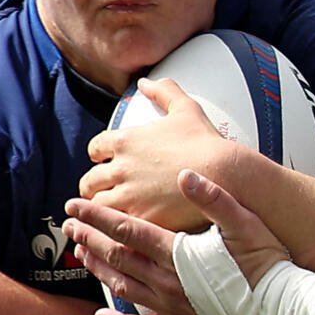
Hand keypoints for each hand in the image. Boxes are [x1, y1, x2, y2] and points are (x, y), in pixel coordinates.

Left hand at [64, 169, 288, 314]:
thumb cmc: (267, 263)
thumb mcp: (245, 223)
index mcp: (178, 254)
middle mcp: (167, 282)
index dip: (98, 217)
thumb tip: (184, 174)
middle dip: (91, 238)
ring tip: (82, 254)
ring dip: (100, 270)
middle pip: (118, 257)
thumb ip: (213, 198)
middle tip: (69, 225)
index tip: (74, 207)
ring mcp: (172, 310)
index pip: (127, 229)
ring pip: (124, 287)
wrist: (285, 311)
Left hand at [80, 78, 240, 232]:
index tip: (99, 161)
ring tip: (105, 216)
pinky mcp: (140, 219)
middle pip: (90, 181)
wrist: (224, 174)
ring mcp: (129, 195)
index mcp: (126, 140)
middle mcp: (121, 167)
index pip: (95, 148)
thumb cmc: (207, 142)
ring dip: (99, 210)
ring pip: (97, 206)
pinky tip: (120, 232)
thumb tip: (145, 82)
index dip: (97, 155)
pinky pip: (115, 227)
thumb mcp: (185, 108)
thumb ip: (163, 91)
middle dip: (92, 187)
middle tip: (97, 193)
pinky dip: (114, 229)